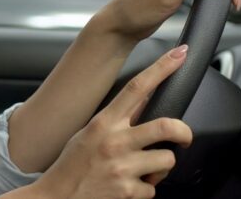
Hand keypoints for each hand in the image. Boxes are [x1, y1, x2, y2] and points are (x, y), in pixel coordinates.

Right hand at [31, 46, 192, 198]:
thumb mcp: (89, 132)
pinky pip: (153, 189)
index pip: (137, 87)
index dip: (161, 68)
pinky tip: (129, 187)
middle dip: (183, 132)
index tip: (179, 54)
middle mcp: (115, 141)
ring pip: (167, 160)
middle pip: (166, 125)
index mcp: (104, 122)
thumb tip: (143, 100)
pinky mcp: (127, 191)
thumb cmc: (71, 164)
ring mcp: (122, 167)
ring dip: (160, 168)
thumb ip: (116, 118)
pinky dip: (145, 190)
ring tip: (143, 170)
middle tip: (183, 137)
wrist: (57, 197)